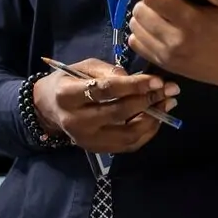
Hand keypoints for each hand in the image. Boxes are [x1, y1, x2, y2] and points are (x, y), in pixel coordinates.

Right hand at [32, 58, 180, 153]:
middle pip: (119, 114)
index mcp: (67, 95)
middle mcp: (76, 121)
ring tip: (167, 104)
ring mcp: (87, 140)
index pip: (106, 90)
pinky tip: (156, 117)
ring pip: (128, 135)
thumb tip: (139, 81)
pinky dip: (146, 132)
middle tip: (168, 90)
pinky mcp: (97, 150)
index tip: (157, 80)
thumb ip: (109, 72)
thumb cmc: (68, 81)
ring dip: (152, 120)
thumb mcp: (83, 67)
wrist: (48, 108)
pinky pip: (129, 145)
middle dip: (148, 101)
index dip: (134, 85)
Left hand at [128, 0, 217, 95]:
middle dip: (148, 4)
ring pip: (135, 29)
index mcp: (192, 22)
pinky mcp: (166, 66)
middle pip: (139, 13)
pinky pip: (137, 46)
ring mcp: (168, 56)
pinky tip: (156, 32)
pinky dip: (141, 36)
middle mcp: (175, 40)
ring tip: (160, 18)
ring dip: (143, 20)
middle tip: (164, 5)